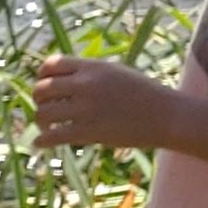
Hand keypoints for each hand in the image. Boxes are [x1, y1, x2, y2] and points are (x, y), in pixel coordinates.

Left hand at [32, 52, 176, 154]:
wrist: (168, 116)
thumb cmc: (144, 93)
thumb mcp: (116, 72)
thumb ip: (88, 73)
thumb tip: (61, 78)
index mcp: (92, 67)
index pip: (51, 64)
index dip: (42, 75)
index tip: (44, 85)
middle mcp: (86, 85)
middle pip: (41, 89)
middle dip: (38, 100)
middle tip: (45, 108)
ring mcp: (86, 109)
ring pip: (44, 113)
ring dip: (41, 121)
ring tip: (46, 126)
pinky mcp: (90, 131)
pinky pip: (54, 136)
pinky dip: (42, 141)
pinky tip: (40, 143)